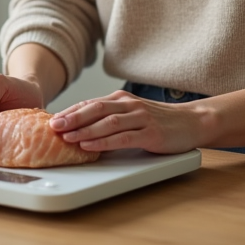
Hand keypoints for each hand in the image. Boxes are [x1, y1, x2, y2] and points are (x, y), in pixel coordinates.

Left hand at [49, 90, 204, 154]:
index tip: (52, 119)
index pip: (90, 103)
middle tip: (53, 126)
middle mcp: (129, 105)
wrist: (192, 121)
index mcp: (121, 99)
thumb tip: (82, 128)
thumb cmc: (159, 121)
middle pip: (95, 109)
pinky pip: (123, 137)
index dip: (70, 111)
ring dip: (85, 129)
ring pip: (107, 122)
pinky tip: (90, 145)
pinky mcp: (150, 133)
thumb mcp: (132, 114)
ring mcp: (140, 118)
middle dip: (72, 117)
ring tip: (67, 137)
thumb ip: (111, 118)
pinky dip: (104, 141)